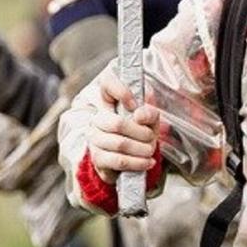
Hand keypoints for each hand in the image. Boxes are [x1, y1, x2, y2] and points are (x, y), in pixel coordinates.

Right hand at [84, 65, 159, 181]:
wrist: (129, 161)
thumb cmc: (139, 136)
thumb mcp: (150, 122)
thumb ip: (150, 114)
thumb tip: (139, 115)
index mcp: (109, 102)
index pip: (108, 83)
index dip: (121, 91)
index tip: (134, 105)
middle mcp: (97, 119)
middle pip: (117, 123)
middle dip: (142, 133)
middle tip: (151, 138)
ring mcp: (95, 139)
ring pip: (120, 143)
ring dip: (142, 149)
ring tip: (150, 151)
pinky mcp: (98, 158)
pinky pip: (119, 161)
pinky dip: (138, 162)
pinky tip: (147, 162)